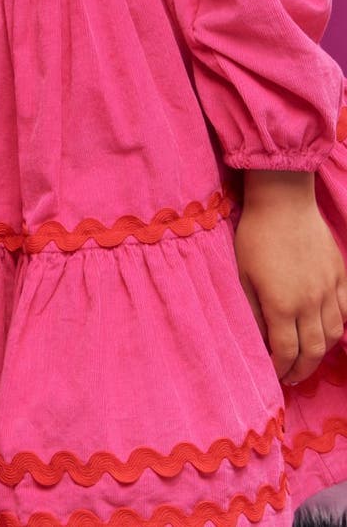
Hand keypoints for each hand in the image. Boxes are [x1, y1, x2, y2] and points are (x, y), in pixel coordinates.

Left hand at [235, 171, 346, 382]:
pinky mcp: (341, 275)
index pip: (286, 351)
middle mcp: (311, 303)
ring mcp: (330, 289)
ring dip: (322, 353)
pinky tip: (330, 332)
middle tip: (292, 377)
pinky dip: (341, 328)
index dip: (280, 368)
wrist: (283, 201)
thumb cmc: (255, 235)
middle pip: (313, 350)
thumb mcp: (242, 274)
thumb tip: (256, 338)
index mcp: (282, 304)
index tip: (274, 375)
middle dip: (302, 369)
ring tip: (309, 359)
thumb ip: (251, 310)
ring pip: (334, 335)